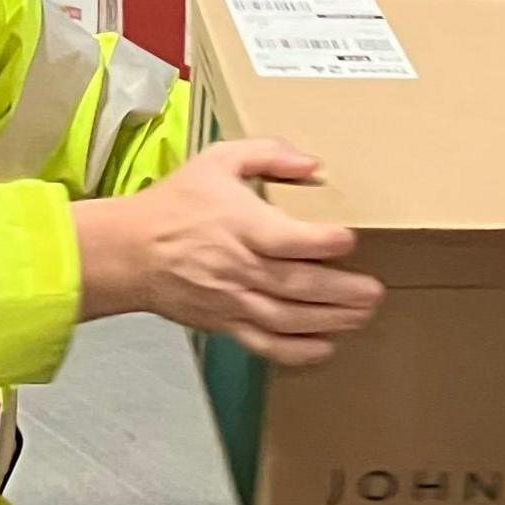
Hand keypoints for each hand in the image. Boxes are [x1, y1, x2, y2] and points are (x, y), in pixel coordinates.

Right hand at [74, 140, 383, 365]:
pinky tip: (326, 347)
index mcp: (241, 225)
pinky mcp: (226, 324)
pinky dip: (298, 351)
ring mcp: (234, 301)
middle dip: (343, 292)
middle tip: (375, 291)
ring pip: (290, 319)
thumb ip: (269, 153)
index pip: (289, 240)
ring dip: (331, 321)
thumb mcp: (218, 160)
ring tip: (362, 315)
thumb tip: (313, 165)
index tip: (350, 239)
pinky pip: (266, 345)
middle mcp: (240, 267)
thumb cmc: (175, 204)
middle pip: (299, 286)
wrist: (130, 252)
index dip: (324, 242)